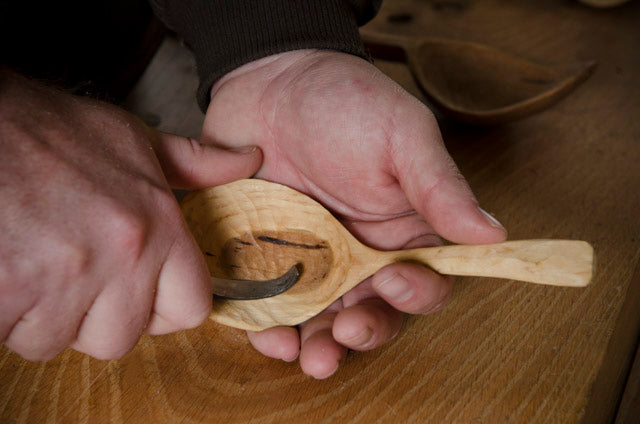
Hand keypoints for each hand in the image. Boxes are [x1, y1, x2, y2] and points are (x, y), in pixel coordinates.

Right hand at [0, 69, 261, 360]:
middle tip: (77, 275)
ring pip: (64, 341)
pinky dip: (12, 315)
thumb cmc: (51, 132)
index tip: (144, 292)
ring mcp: (65, 277)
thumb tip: (247, 161)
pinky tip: (13, 269)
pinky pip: (19, 336)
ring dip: (48, 316)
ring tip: (39, 265)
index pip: (191, 309)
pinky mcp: (12, 292)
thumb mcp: (134, 141)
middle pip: (123, 336)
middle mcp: (121, 255)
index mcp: (157, 225)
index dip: (165, 307)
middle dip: (98, 317)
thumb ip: (196, 163)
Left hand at [202, 50, 506, 377]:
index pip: (423, 281)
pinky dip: (267, 323)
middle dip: (358, 335)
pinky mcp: (267, 258)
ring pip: (319, 318)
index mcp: (404, 230)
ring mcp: (312, 260)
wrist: (271, 80)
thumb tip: (492, 235)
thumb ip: (440, 187)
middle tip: (340, 339)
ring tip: (302, 354)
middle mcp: (361, 254)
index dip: (414, 294)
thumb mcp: (403, 136)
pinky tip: (266, 331)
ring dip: (314, 343)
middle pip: (370, 313)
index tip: (392, 280)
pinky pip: (269, 302)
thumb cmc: (346, 102)